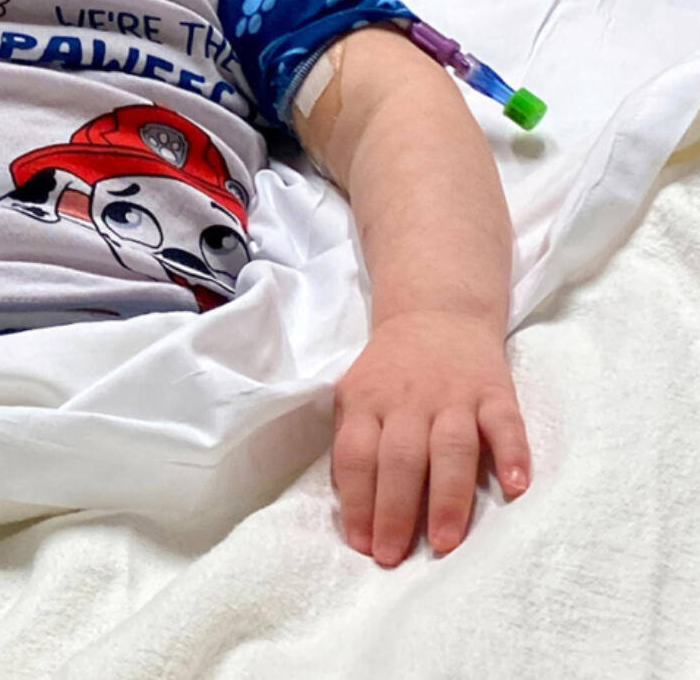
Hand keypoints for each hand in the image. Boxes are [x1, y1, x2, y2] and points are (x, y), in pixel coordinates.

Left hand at [331, 310, 530, 566]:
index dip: (357, 501)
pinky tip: (515, 488)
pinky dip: (512, 454)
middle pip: (400, 458)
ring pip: (450, 447)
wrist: (436, 311)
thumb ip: (353, 440)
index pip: (357, 455)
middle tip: (393, 557)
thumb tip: (354, 510)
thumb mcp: (358, 393)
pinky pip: (505, 423)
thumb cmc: (391, 371)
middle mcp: (409, 399)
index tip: (360, 544)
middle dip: (395, 510)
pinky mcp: (494, 391)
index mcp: (368, 400)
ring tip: (445, 542)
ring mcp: (454, 395)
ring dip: (447, 497)